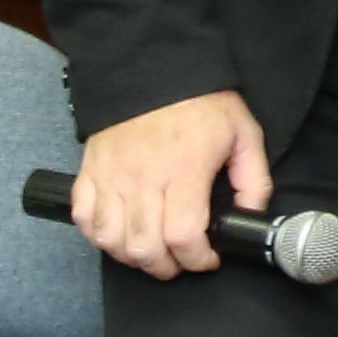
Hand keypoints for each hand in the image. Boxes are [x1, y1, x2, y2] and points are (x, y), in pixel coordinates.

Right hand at [73, 90, 268, 276]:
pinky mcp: (90, 170)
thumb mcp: (244, 134)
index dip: (197, 259)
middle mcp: (142, 178)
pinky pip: (83, 217)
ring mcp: (111, 176)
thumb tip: (251, 217)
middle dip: (166, 267)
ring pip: (110, 239)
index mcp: (184, 170)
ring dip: (131, 257)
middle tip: (180, 261)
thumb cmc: (202, 103)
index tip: (208, 258)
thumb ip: (254, 180)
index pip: (182, 236)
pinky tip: (119, 235)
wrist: (156, 69)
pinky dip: (98, 235)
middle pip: (144, 247)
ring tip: (151, 252)